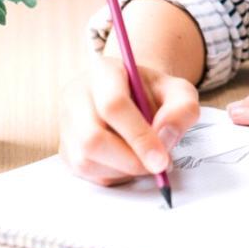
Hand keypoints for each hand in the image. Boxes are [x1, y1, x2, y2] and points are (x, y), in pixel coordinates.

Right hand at [59, 55, 198, 185]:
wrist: (131, 96)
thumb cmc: (153, 93)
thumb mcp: (178, 90)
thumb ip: (182, 108)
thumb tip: (166, 136)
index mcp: (102, 72)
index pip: (113, 105)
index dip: (139, 136)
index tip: (162, 160)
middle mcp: (75, 95)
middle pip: (92, 138)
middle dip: (130, 160)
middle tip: (158, 166)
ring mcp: (66, 124)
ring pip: (86, 160)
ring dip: (123, 170)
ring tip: (145, 158)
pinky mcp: (65, 149)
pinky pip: (87, 174)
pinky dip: (114, 175)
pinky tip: (129, 161)